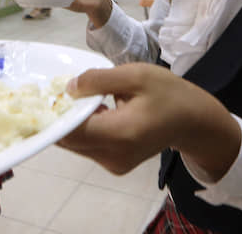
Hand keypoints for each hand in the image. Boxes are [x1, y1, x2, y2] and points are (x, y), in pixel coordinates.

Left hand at [57, 63, 240, 177]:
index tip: (47, 93)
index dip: (54, 113)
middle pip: (69, 139)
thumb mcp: (136, 75)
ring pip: (75, 144)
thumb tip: (68, 88)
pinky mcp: (114, 165)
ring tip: (80, 96)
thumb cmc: (169, 94)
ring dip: (72, 121)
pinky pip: (87, 146)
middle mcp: (113, 156)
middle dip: (60, 116)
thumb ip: (99, 80)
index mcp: (120, 134)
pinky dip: (83, 128)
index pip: (72, 130)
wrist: (194, 121)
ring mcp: (113, 164)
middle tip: (60, 89)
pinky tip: (92, 109)